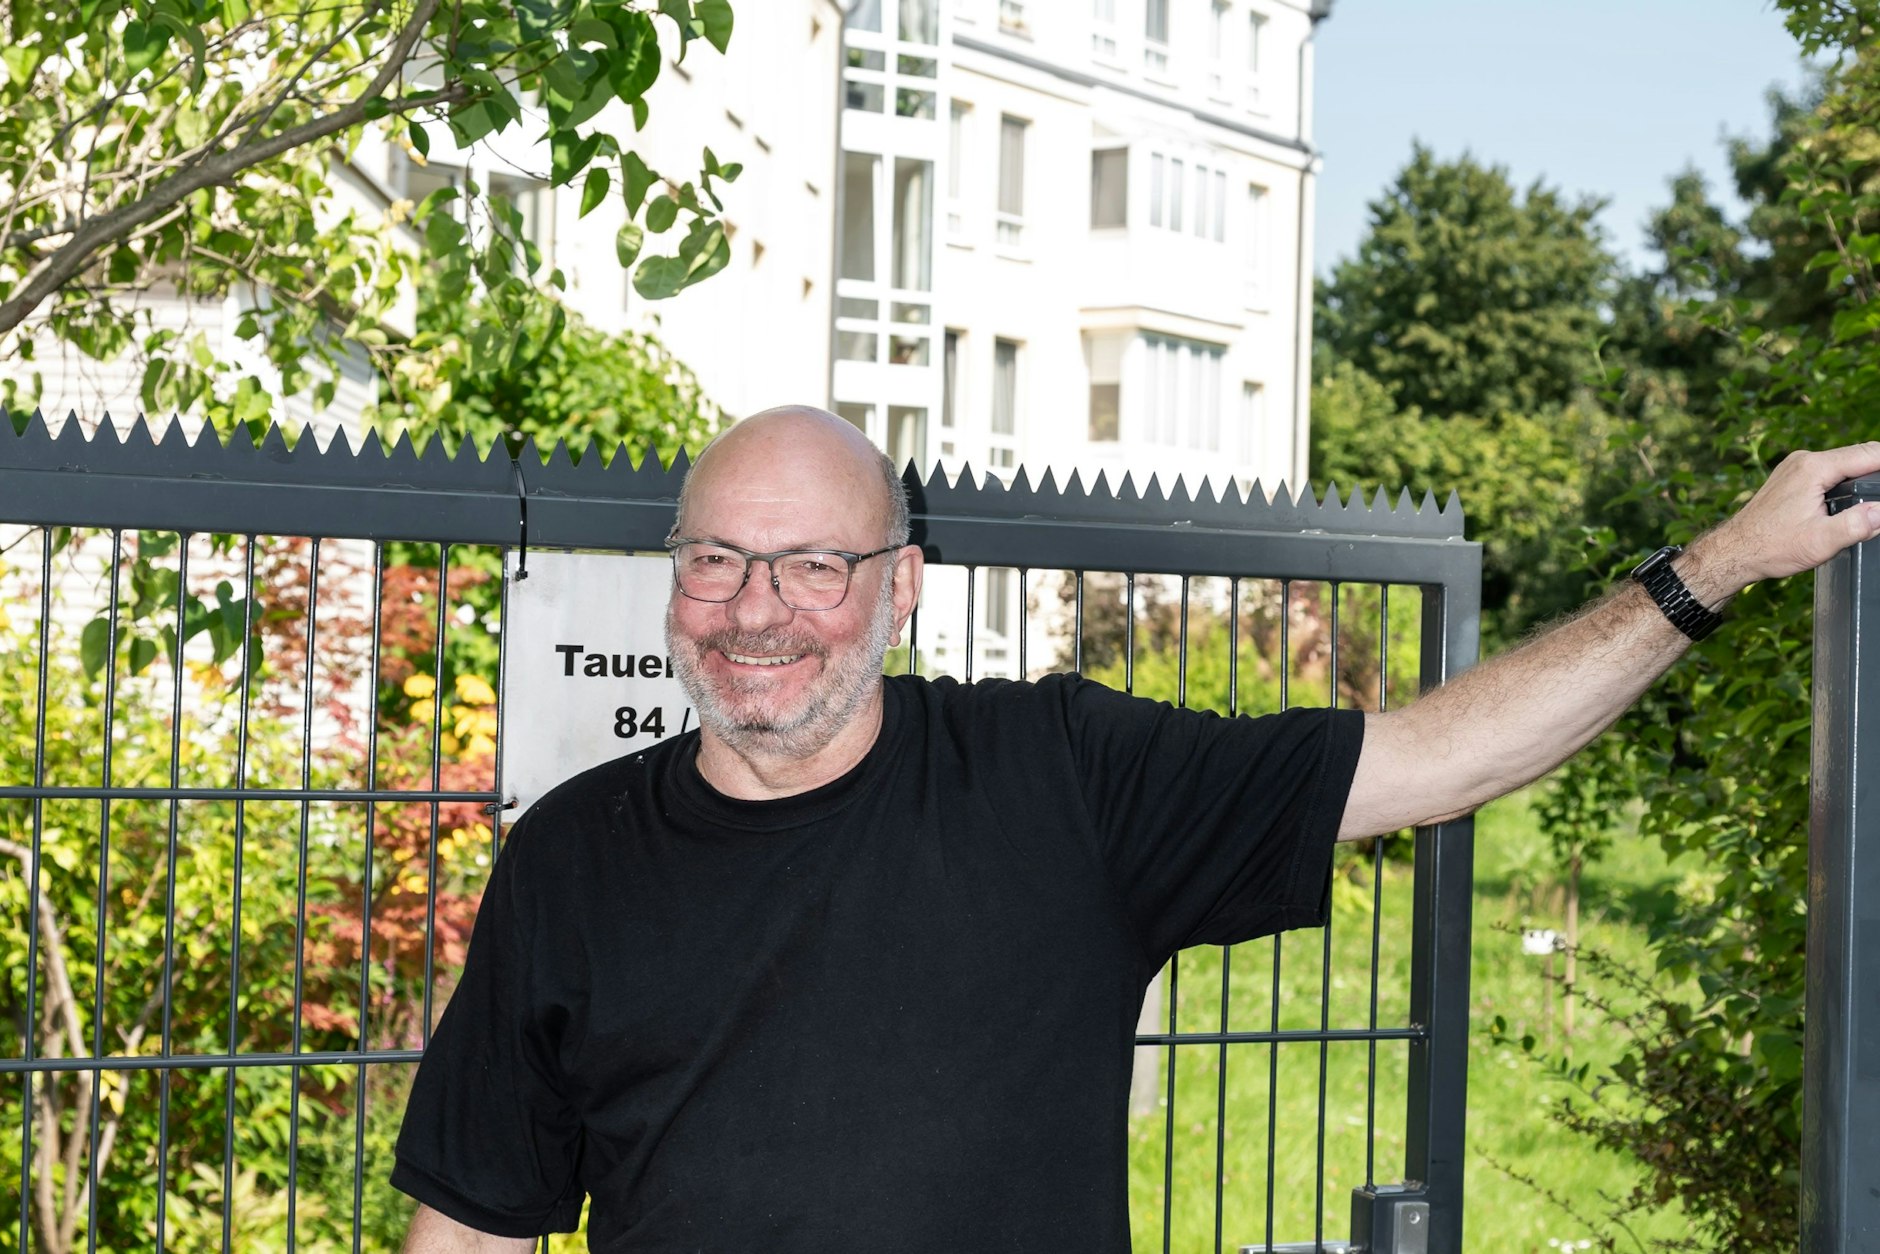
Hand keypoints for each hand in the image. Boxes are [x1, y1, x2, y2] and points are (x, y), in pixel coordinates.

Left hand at [1686, 442, 1879, 601]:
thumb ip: (1857, 524)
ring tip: (1876, 491)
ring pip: (1844, 463)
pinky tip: (1856, 497)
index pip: (1869, 454)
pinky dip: (1847, 479)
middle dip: (1879, 470)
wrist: (1735, 551)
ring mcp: (1796, 467)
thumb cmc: (1770, 546)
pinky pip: (1830, 471)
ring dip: (1864, 475)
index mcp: (1814, 468)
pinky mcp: (1793, 477)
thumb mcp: (1821, 541)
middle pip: (1858, 455)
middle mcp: (1804, 460)